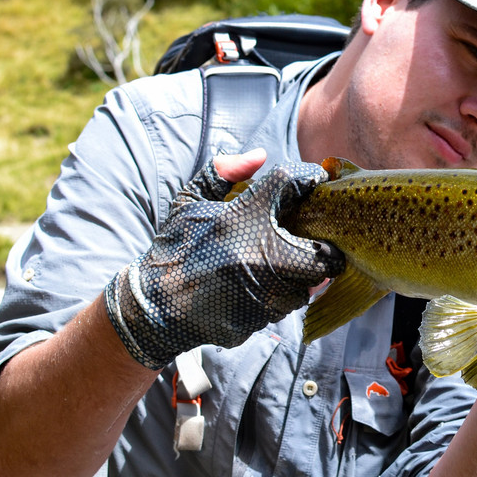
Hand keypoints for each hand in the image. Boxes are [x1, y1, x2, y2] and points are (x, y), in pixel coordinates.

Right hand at [104, 150, 344, 369]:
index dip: (308, 179)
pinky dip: (278, 299)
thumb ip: (223, 173)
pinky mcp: (259, 321)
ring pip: (306, 287)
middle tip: (307, 246)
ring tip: (276, 269)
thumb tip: (260, 154)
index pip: (292, 183)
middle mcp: (262, 256)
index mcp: (246, 218)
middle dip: (320, 252)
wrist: (153, 306)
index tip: (313, 182)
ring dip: (299, 278)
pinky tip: (257, 290)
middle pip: (323, 256)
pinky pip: (284, 309)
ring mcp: (263, 294)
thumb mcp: (190, 203)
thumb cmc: (175, 248)